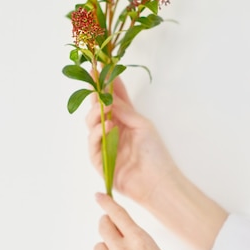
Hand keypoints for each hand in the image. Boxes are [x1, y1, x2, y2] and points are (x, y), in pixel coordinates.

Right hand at [86, 78, 177, 205]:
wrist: (158, 181)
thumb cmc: (155, 154)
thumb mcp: (142, 125)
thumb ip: (124, 111)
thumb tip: (108, 95)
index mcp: (125, 120)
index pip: (112, 99)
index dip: (105, 85)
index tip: (100, 68)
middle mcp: (112, 131)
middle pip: (97, 110)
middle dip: (94, 96)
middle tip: (94, 83)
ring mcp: (105, 146)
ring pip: (91, 126)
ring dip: (96, 114)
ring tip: (105, 108)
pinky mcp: (100, 162)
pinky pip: (92, 145)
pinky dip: (98, 134)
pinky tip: (107, 127)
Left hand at [93, 193, 201, 249]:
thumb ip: (138, 243)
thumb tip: (125, 239)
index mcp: (139, 240)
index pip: (117, 214)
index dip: (106, 203)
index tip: (99, 196)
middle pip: (103, 227)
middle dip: (107, 225)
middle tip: (112, 230)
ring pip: (99, 248)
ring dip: (107, 249)